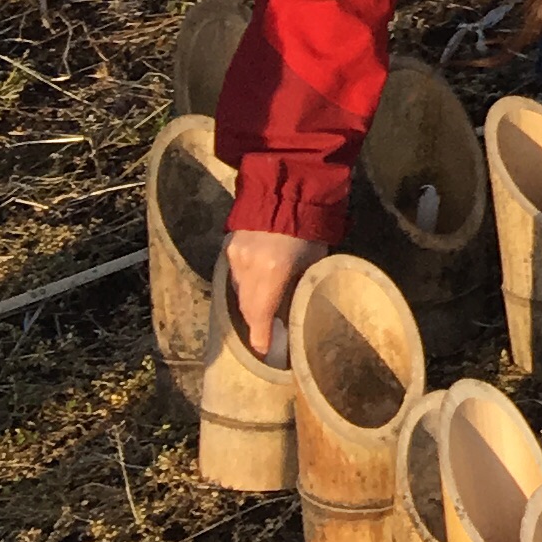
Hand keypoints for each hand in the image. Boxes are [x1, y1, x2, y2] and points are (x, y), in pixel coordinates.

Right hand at [224, 227, 315, 360]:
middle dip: (256, 324)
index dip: (261, 338)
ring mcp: (235, 257)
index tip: (264, 353)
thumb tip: (293, 309)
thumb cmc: (310, 227)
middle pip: (247, 308)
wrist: (287, 189)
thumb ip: (300, 284)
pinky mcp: (228, 248)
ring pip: (238, 292)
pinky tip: (257, 285)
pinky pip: (234, 275)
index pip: (261, 315)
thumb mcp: (313, 259)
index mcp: (273, 271)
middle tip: (267, 336)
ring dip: (251, 303)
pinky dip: (245, 284)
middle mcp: (248, 268)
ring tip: (264, 311)